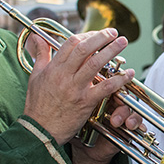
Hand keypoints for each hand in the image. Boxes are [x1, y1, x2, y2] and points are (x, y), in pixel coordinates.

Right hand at [24, 28, 134, 144]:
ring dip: (111, 51)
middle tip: (113, 32)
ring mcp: (76, 88)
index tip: (96, 34)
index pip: (71, 43)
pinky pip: (105, 88)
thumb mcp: (35, 76)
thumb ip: (40, 55)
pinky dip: (119, 80)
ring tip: (123, 42)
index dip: (86, 35)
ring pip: (95, 64)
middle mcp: (64, 76)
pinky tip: (128, 74)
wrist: (39, 130)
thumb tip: (37, 37)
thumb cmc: (37, 105)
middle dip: (101, 37)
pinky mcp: (85, 102)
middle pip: (85, 49)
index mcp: (53, 68)